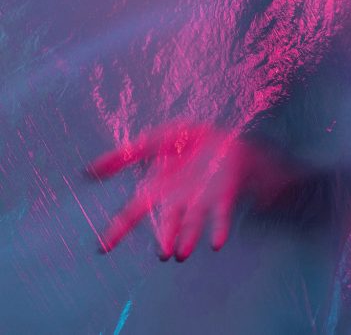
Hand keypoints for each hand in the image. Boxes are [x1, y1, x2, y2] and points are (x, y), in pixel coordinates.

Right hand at [83, 120, 297, 260]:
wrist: (223, 137)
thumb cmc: (184, 142)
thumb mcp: (151, 141)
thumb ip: (123, 156)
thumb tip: (86, 172)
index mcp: (156, 191)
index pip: (132, 213)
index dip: (117, 230)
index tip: (102, 248)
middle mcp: (177, 202)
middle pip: (168, 223)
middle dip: (165, 238)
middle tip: (163, 254)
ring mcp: (201, 200)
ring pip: (193, 224)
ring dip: (188, 239)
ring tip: (181, 254)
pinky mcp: (223, 195)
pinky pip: (220, 214)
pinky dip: (218, 229)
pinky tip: (217, 243)